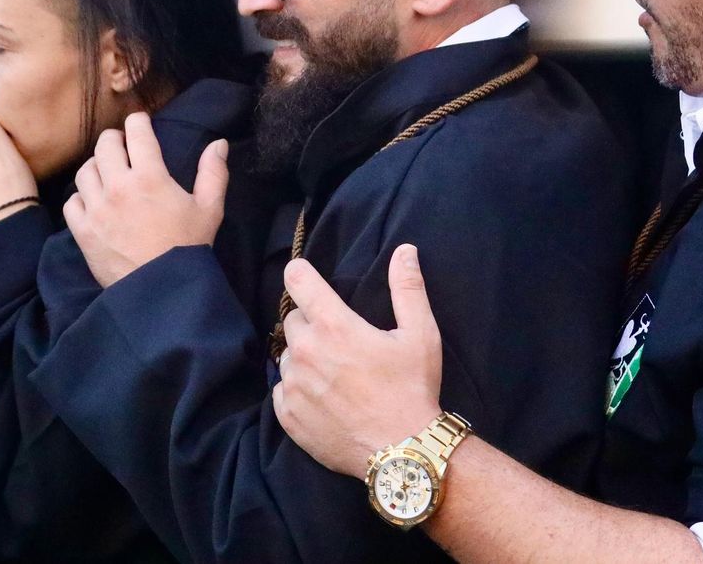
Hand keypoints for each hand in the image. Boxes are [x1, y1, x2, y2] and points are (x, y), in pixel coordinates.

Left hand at [64, 112, 225, 287]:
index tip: (140, 122)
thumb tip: (218, 142)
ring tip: (106, 171)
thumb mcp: (210, 209)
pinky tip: (93, 201)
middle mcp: (118, 187)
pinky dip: (81, 196)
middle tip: (122, 144)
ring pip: (85, 171)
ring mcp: (97, 209)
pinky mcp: (83, 231)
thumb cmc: (188, 248)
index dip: (138, 122)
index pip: (137, 134)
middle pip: (105, 146)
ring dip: (96, 166)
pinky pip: (72, 201)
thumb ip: (213, 173)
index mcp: (150, 177)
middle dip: (114, 139)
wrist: (162, 292)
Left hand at [273, 245, 442, 475]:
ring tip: (334, 374)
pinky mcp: (288, 415)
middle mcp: (305, 351)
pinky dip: (298, 391)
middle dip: (311, 323)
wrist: (403, 451)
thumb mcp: (420, 335)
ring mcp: (293, 385)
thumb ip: (408, 288)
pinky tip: (324, 399)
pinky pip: (282, 391)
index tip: (306, 278)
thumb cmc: (412, 389)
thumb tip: (405, 250)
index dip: (300, 273)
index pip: (297, 279)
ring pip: (286, 356)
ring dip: (304, 358)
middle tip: (339, 341)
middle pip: (292, 320)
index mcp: (333, 325)